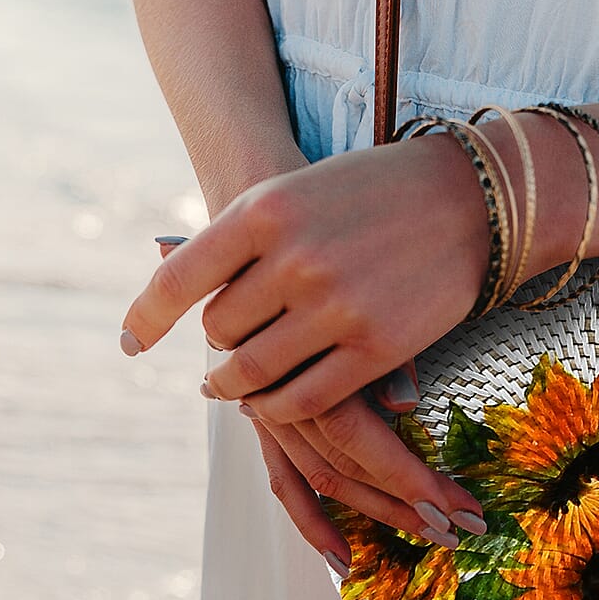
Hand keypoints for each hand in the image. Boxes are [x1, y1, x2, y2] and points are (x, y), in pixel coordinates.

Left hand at [129, 131, 491, 557]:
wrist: (468, 198)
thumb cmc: (373, 191)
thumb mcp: (297, 191)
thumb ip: (246, 238)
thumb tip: (189, 289)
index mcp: (264, 210)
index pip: (181, 276)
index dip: (146, 315)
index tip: (130, 345)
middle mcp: (293, 259)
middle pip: (222, 331)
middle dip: (218, 348)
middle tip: (222, 358)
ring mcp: (336, 308)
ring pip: (258, 372)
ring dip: (238, 388)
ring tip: (232, 390)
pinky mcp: (376, 349)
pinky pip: (307, 398)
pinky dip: (281, 408)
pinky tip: (275, 403)